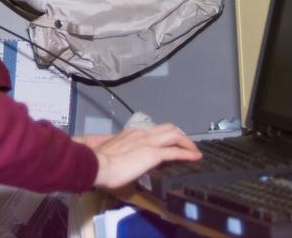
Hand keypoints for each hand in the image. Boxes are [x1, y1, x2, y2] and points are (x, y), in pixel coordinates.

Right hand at [75, 123, 201, 191]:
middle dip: (179, 135)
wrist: (95, 164)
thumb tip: (114, 155)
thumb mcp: (107, 151)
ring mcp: (148, 142)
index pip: (152, 131)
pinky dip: (187, 153)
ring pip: (174, 135)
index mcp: (130, 133)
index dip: (163, 135)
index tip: (168, 142)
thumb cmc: (97, 161)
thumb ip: (115, 149)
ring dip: (186, 142)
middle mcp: (141, 134)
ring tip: (194, 151)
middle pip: (167, 128)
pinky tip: (195, 157)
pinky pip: (175, 152)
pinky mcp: (153, 154)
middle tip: (186, 145)